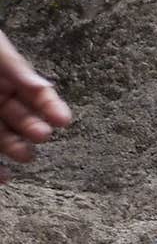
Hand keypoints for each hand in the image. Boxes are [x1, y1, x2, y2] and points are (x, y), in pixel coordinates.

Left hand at [0, 30, 71, 173]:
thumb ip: (17, 68)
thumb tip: (43, 87)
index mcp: (8, 78)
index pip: (35, 95)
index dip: (50, 107)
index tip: (63, 119)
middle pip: (19, 119)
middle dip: (33, 129)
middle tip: (42, 135)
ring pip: (1, 137)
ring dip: (15, 147)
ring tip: (26, 156)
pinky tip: (3, 175)